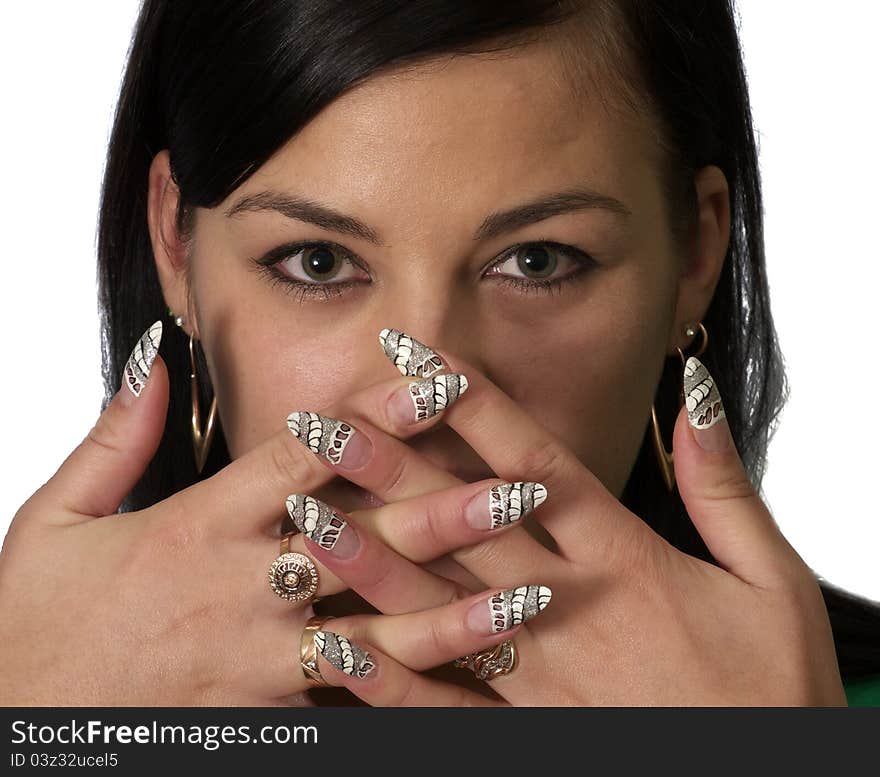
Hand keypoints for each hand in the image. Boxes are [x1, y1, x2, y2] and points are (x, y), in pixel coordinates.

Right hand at [0, 322, 522, 704]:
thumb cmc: (35, 628)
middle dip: (444, 511)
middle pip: (360, 539)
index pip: (301, 457)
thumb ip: (114, 437)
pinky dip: (413, 692)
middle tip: (522, 487)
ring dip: (456, 610)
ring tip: (528, 594)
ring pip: (376, 631)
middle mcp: (240, 588)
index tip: (436, 383)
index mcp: (197, 527)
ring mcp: (259, 659)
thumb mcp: (53, 520)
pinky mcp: (266, 717)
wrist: (19, 734)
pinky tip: (470, 683)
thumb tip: (152, 359)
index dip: (374, 416)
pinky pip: (352, 703)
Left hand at [299, 338, 847, 705]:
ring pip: (437, 606)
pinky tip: (334, 648)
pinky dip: (387, 681)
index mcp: (627, 561)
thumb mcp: (771, 582)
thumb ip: (726, 487)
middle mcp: (568, 613)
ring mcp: (538, 680)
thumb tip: (696, 396)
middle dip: (392, 465)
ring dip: (368, 555)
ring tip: (307, 509)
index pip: (535, 463)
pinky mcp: (526, 736)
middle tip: (327, 419)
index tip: (423, 358)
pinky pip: (445, 709)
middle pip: (463, 523)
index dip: (475, 404)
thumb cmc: (775, 692)